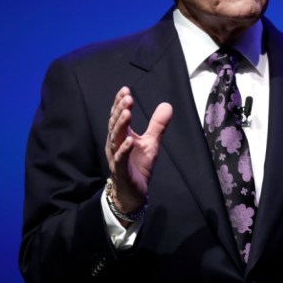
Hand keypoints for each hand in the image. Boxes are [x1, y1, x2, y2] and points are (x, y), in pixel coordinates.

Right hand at [105, 86, 172, 219]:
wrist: (133, 192)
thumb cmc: (138, 165)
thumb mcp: (151, 143)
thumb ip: (158, 125)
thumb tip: (167, 105)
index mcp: (121, 136)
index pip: (118, 116)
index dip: (120, 103)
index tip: (125, 90)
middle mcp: (115, 144)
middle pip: (115, 124)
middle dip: (120, 110)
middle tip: (127, 97)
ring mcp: (116, 157)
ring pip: (116, 139)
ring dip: (121, 126)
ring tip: (127, 112)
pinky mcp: (121, 171)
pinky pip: (121, 159)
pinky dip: (124, 150)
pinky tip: (130, 141)